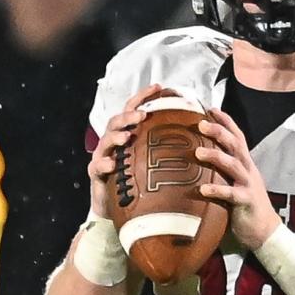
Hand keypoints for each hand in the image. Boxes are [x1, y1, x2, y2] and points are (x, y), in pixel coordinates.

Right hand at [87, 84, 166, 217]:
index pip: (134, 110)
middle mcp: (113, 142)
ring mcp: (103, 156)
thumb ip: (166, 148)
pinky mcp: (96, 173)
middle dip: (129, 116)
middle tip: (142, 116)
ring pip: (106, 139)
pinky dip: (104, 163)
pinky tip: (112, 164)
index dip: (144, 97)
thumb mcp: (152, 162)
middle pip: (117, 121)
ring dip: (116, 136)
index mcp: (127, 134)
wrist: (116, 207)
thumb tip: (198, 136)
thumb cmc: (137, 182)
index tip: (159, 87)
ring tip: (127, 136)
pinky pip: (97, 166)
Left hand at [196, 108, 281, 249]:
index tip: (209, 107)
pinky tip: (202, 189)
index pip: (237, 136)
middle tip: (200, 122)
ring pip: (233, 165)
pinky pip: (231, 194)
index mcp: (244, 164)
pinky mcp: (246, 202)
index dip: (225, 121)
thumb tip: (195, 159)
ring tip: (198, 151)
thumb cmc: (243, 206)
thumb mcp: (233, 182)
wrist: (265, 231)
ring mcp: (248, 185)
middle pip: (235, 144)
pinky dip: (217, 190)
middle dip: (219, 131)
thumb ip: (220, 171)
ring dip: (215, 156)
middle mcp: (247, 170)